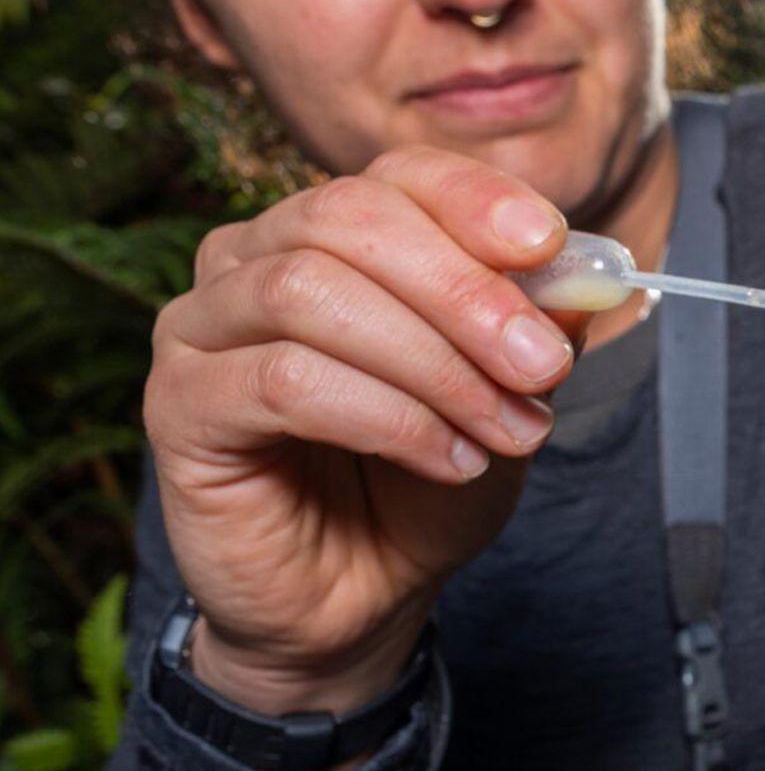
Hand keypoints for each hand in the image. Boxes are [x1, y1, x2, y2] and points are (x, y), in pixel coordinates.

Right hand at [144, 146, 586, 715]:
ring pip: (310, 291)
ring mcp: (202, 326)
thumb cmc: (426, 478)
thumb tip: (580, 273)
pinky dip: (386, 417)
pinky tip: (447, 458)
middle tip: (544, 366)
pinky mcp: (177, 404)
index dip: (476, 200)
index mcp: (332, 233)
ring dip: (432, 364)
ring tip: (505, 429)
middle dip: (464, 291)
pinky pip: (282, 380)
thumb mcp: (508, 393)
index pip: (399, 175)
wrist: (363, 595)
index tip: (550, 246)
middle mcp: (252, 258)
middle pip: (350, 218)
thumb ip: (537, 324)